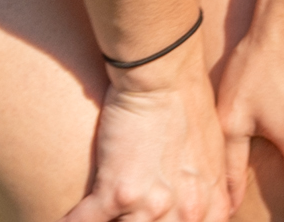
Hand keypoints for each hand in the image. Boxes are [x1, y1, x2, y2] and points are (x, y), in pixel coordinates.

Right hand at [61, 48, 235, 221]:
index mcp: (210, 206)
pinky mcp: (117, 192)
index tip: (150, 219)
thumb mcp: (216, 153)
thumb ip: (213, 190)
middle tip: (125, 211)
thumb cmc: (189, 105)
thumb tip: (219, 210)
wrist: (164, 76)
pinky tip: (64, 218)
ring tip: (102, 208)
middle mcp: (186, 213)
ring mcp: (152, 206)